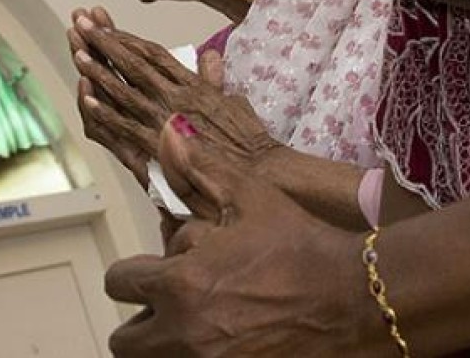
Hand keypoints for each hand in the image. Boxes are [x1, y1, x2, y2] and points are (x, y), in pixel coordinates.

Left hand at [70, 7, 281, 174]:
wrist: (251, 169)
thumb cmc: (246, 140)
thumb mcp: (233, 101)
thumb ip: (216, 79)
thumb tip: (211, 56)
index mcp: (191, 84)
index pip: (154, 54)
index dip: (128, 39)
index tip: (109, 27)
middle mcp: (175, 96)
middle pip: (133, 63)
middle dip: (105, 42)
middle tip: (83, 22)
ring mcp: (164, 119)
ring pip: (123, 90)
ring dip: (98, 70)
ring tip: (77, 52)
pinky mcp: (157, 144)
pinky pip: (124, 125)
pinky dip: (104, 111)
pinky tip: (86, 96)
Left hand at [105, 116, 362, 356]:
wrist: (351, 296)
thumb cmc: (299, 243)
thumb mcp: (249, 195)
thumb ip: (199, 168)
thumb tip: (167, 134)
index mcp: (180, 283)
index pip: (119, 284)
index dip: (133, 272)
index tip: (153, 270)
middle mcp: (184, 333)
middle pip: (125, 341)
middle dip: (141, 318)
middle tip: (167, 304)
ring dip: (161, 342)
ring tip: (191, 322)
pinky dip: (193, 355)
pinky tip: (221, 338)